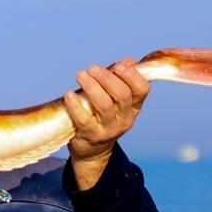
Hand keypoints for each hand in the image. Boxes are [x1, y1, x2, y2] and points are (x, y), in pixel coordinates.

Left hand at [63, 58, 149, 189]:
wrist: (93, 150)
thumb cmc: (102, 118)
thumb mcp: (115, 101)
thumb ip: (119, 80)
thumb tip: (127, 61)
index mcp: (134, 107)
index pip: (142, 90)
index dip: (132, 76)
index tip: (118, 66)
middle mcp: (125, 119)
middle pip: (122, 94)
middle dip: (107, 78)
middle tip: (92, 68)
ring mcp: (109, 129)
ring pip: (104, 105)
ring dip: (92, 87)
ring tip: (81, 75)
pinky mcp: (92, 136)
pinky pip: (84, 119)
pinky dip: (76, 105)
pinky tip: (69, 94)